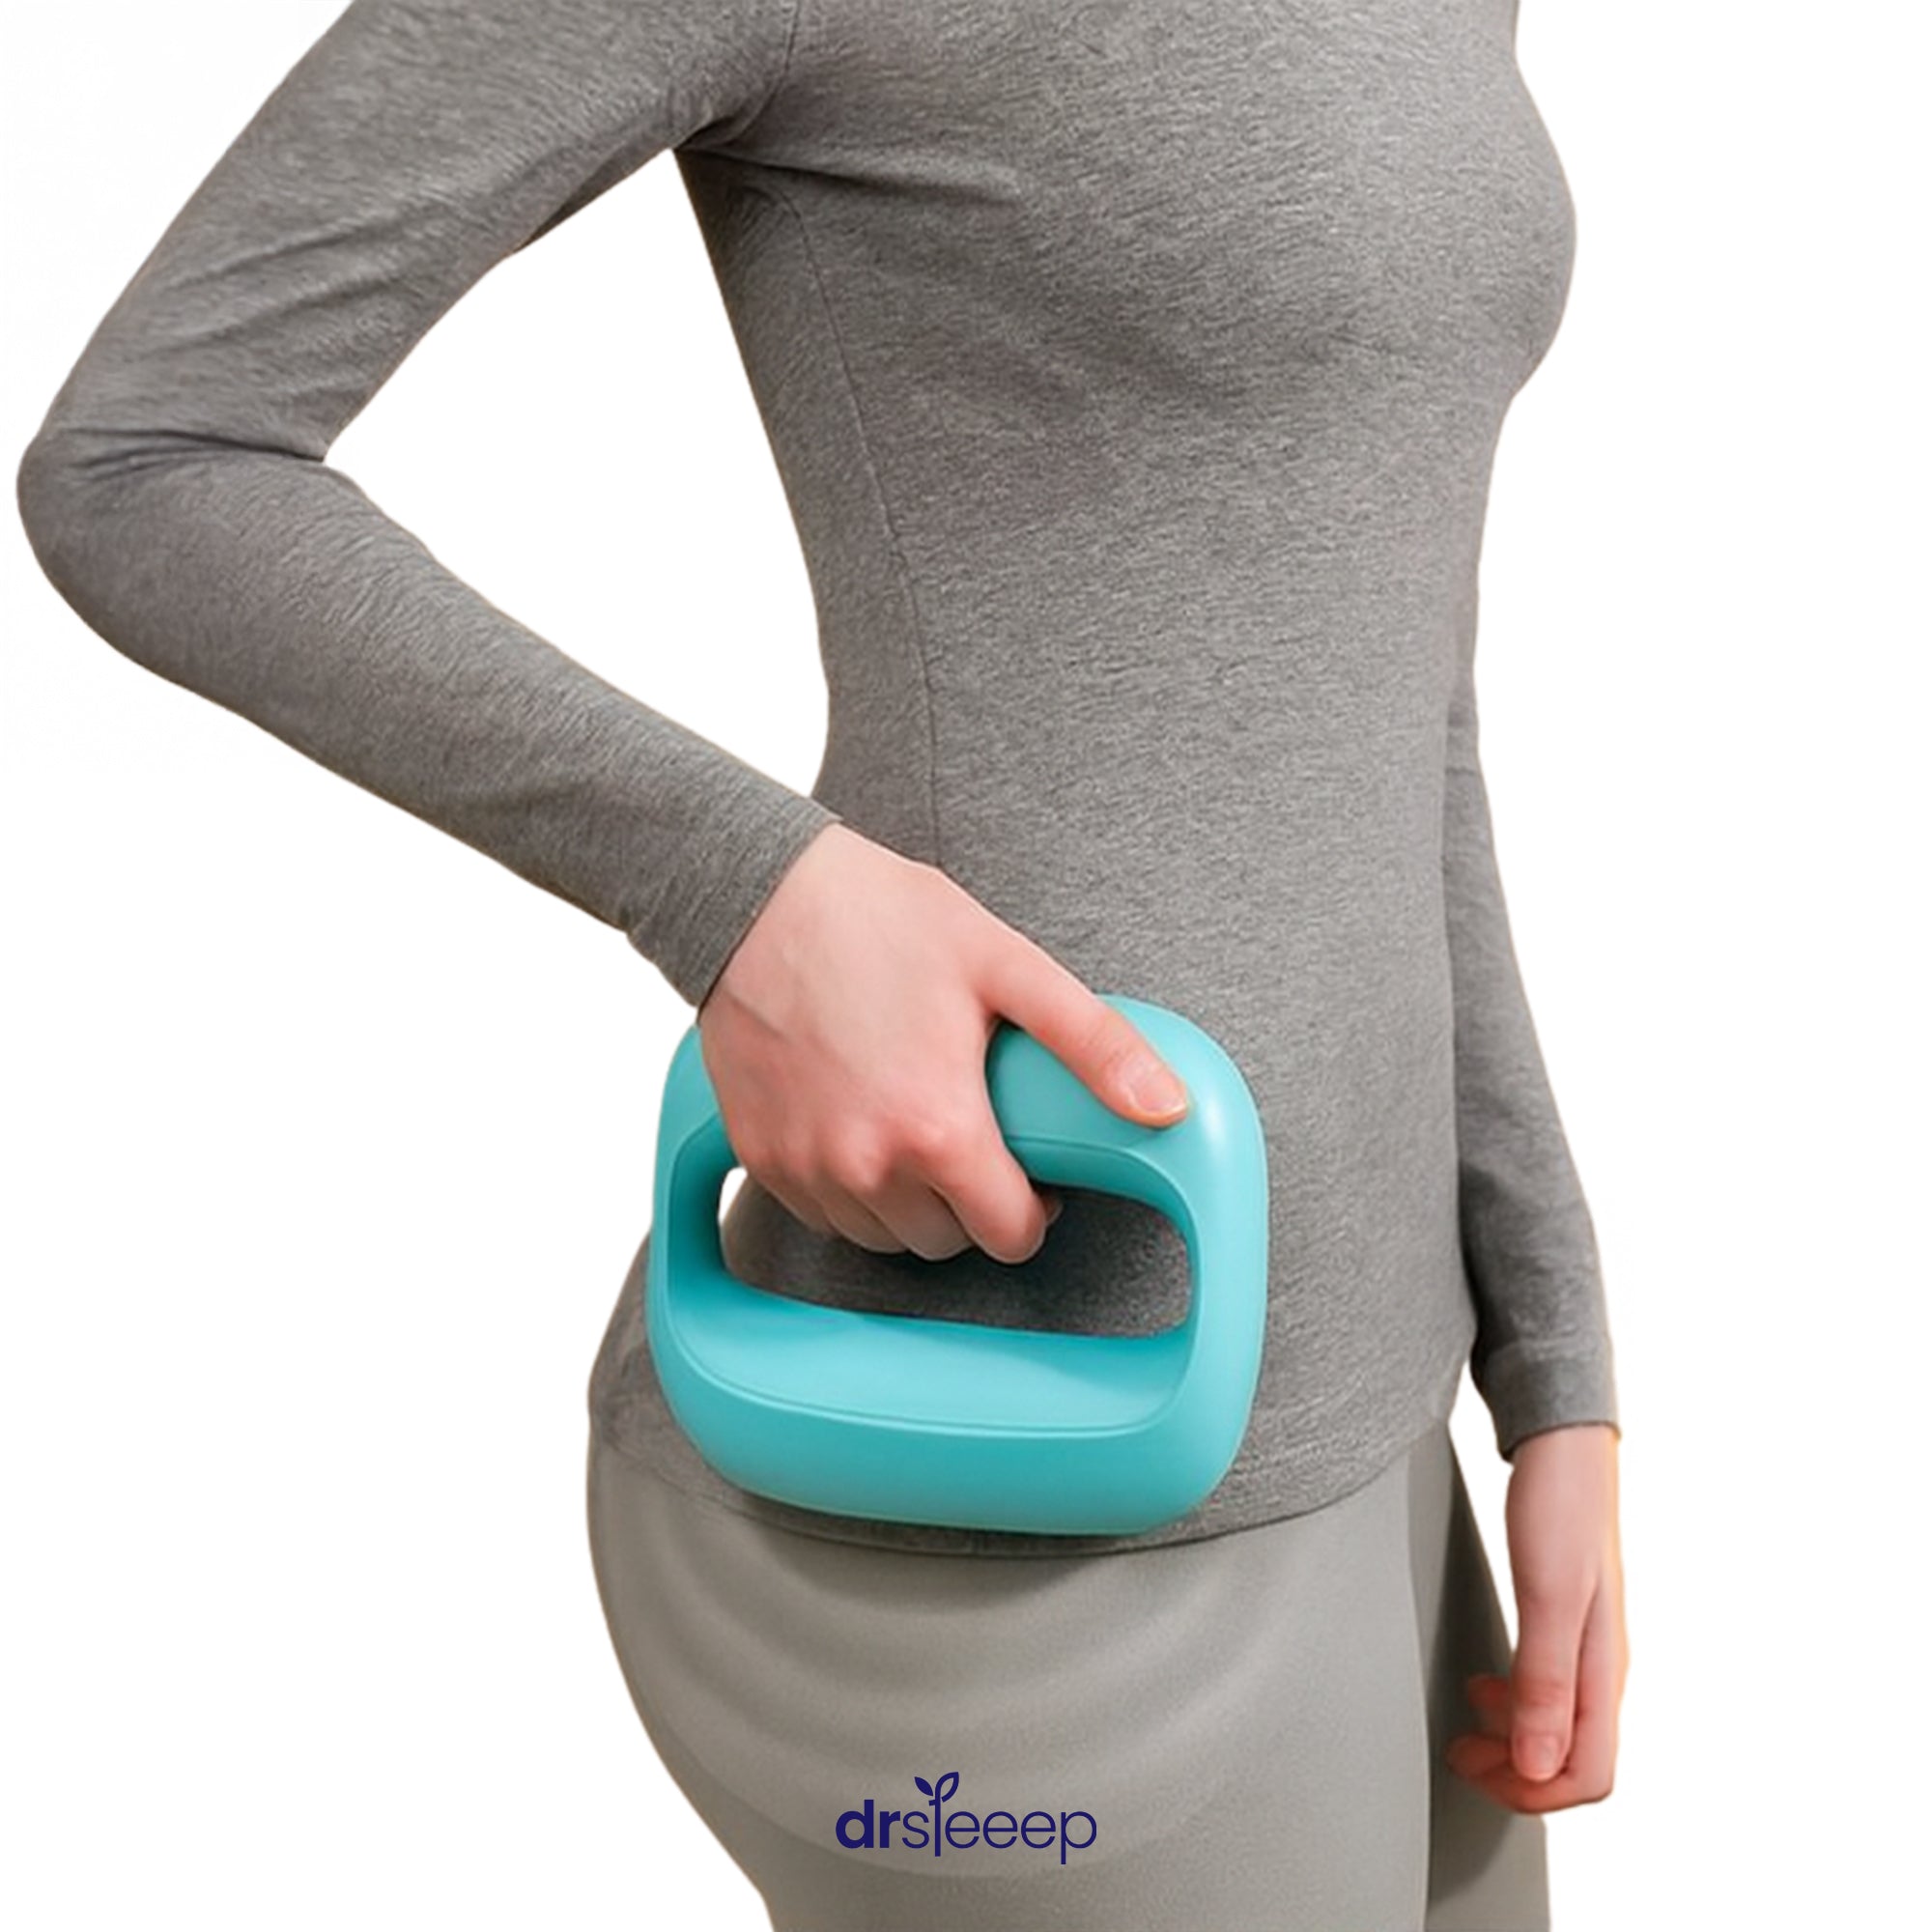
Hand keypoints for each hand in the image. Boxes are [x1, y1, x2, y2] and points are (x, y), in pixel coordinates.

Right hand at [694, 823, 1190, 1263]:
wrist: (759, 894)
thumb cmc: (883, 919)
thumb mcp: (1006, 965)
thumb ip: (1092, 1043)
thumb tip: (1166, 1106)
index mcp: (939, 1131)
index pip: (1009, 1236)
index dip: (1032, 1208)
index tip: (1027, 1171)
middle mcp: (868, 1167)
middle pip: (946, 1244)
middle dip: (971, 1206)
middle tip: (972, 1137)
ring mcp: (807, 1168)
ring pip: (882, 1237)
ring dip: (909, 1205)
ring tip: (916, 1127)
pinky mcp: (760, 1156)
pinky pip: (821, 1215)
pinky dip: (848, 1190)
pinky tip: (861, 1124)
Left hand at [1446, 1421, 1627, 1812]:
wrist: (1562, 1442)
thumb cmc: (1559, 1506)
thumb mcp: (1546, 1595)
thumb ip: (1544, 1682)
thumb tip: (1540, 1766)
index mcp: (1604, 1670)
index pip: (1589, 1775)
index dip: (1531, 1793)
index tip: (1476, 1772)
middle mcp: (1602, 1665)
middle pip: (1574, 1760)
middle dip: (1516, 1775)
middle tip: (1460, 1756)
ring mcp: (1586, 1643)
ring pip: (1560, 1727)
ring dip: (1512, 1742)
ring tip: (1465, 1726)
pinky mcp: (1566, 1619)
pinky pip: (1547, 1689)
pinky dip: (1513, 1704)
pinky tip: (1484, 1683)